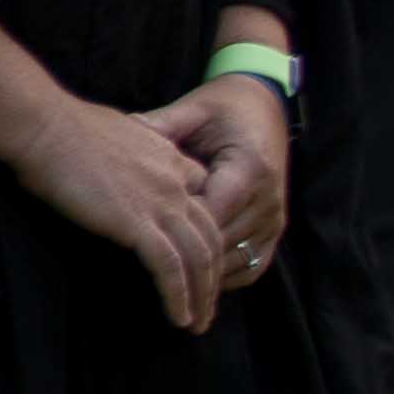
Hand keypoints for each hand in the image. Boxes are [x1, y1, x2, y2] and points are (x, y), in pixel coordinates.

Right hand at [14, 95, 226, 331]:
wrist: (43, 125)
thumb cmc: (59, 126)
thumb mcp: (111, 132)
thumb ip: (128, 153)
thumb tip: (116, 166)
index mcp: (169, 157)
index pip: (204, 201)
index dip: (205, 235)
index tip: (197, 261)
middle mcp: (175, 182)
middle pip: (211, 237)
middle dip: (213, 276)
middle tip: (207, 305)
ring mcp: (160, 203)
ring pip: (200, 258)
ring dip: (203, 296)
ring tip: (198, 323)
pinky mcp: (137, 223)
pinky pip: (170, 268)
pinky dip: (178, 296)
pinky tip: (178, 318)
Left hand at [154, 72, 293, 284]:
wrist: (263, 109)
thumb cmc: (222, 109)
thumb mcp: (192, 111)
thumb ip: (159, 127)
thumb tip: (117, 136)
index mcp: (250, 169)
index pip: (210, 214)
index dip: (175, 228)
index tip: (135, 237)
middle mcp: (269, 200)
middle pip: (222, 243)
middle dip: (183, 257)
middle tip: (140, 269)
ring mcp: (275, 219)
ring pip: (236, 261)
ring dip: (201, 273)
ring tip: (163, 284)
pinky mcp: (275, 231)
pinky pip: (251, 266)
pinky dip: (223, 276)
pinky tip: (190, 280)